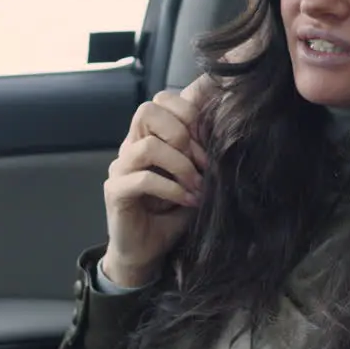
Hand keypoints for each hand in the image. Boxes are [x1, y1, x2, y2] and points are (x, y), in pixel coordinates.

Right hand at [101, 87, 208, 286]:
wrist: (150, 248)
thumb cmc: (177, 209)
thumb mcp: (199, 176)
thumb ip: (207, 154)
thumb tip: (234, 132)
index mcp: (152, 135)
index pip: (163, 99)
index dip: (190, 111)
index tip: (212, 139)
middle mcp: (132, 145)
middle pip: (147, 111)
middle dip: (183, 134)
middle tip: (202, 163)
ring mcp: (120, 167)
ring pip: (147, 146)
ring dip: (181, 166)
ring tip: (198, 186)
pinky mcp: (115, 191)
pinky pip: (143, 178)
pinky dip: (172, 189)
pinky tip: (189, 200)